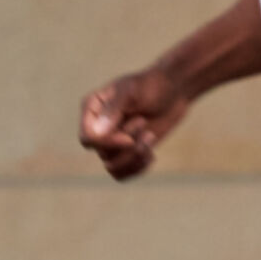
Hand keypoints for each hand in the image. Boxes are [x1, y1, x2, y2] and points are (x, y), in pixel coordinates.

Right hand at [78, 66, 188, 181]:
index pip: (87, 138)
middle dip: (128, 144)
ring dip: (135, 158)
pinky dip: (138, 168)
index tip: (129, 139)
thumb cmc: (152, 85)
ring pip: (112, 167)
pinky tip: (152, 153)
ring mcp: (111, 141)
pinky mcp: (125, 152)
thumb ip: (113, 110)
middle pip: (103, 153)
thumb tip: (96, 134)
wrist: (173, 91)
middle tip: (143, 122)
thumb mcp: (132, 93)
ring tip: (150, 138)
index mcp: (92, 109)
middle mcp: (97, 127)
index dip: (107, 144)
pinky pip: (122, 174)